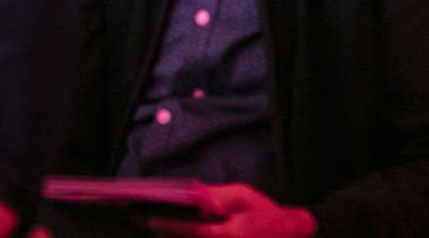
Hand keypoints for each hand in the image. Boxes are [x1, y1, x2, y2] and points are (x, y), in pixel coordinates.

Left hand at [147, 184, 315, 237]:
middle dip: (161, 235)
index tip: (143, 220)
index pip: (188, 231)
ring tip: (148, 228)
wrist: (291, 234)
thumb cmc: (266, 214)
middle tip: (137, 222)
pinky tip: (170, 233)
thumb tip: (192, 194)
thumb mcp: (243, 196)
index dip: (163, 225)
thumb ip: (217, 196)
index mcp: (225, 234)